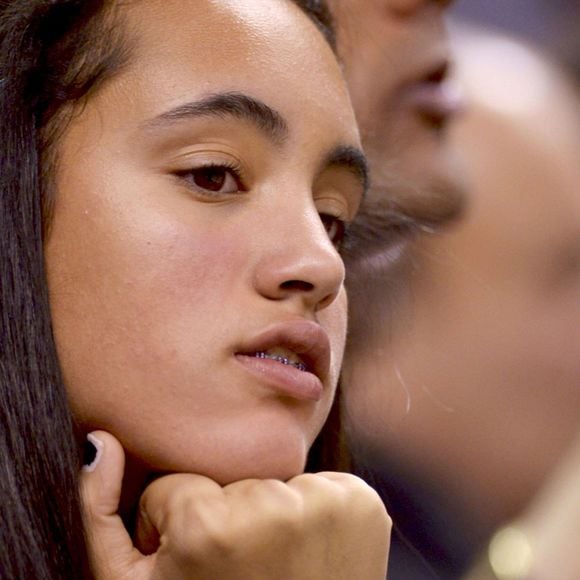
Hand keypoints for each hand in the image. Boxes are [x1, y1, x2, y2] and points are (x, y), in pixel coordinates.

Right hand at [81, 431, 390, 578]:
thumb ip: (98, 512)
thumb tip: (102, 442)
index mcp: (211, 529)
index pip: (178, 484)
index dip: (179, 528)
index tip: (196, 566)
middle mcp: (274, 508)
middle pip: (231, 480)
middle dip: (227, 517)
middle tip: (241, 570)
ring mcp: (326, 504)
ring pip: (275, 481)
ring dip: (272, 514)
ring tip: (278, 566)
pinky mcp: (364, 504)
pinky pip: (320, 486)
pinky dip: (314, 512)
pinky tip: (311, 556)